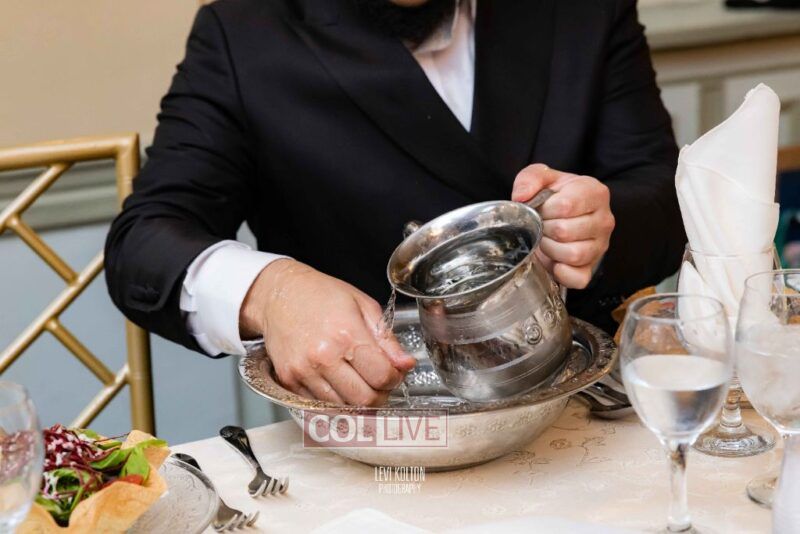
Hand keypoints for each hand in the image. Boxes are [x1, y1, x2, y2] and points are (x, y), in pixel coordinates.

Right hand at [239, 260, 415, 405]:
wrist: (278, 295)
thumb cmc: (321, 295)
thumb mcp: (363, 306)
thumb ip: (387, 340)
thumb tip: (406, 364)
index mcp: (346, 334)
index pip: (382, 377)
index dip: (395, 379)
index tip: (394, 373)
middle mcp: (323, 356)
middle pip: (364, 400)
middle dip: (379, 395)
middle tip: (379, 382)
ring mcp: (303, 371)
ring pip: (342, 408)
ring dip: (356, 401)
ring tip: (357, 380)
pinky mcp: (288, 381)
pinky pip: (318, 405)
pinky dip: (333, 400)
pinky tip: (336, 381)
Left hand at [511, 164, 614, 288]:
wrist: (563, 217)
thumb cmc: (555, 197)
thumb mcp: (543, 178)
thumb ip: (530, 179)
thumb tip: (521, 197)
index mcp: (595, 193)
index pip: (566, 205)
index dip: (545, 209)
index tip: (541, 209)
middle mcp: (604, 220)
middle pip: (566, 231)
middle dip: (544, 229)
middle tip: (541, 226)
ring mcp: (601, 246)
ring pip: (573, 254)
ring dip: (550, 249)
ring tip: (546, 240)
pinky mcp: (592, 268)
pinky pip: (579, 278)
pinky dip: (561, 273)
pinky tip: (553, 261)